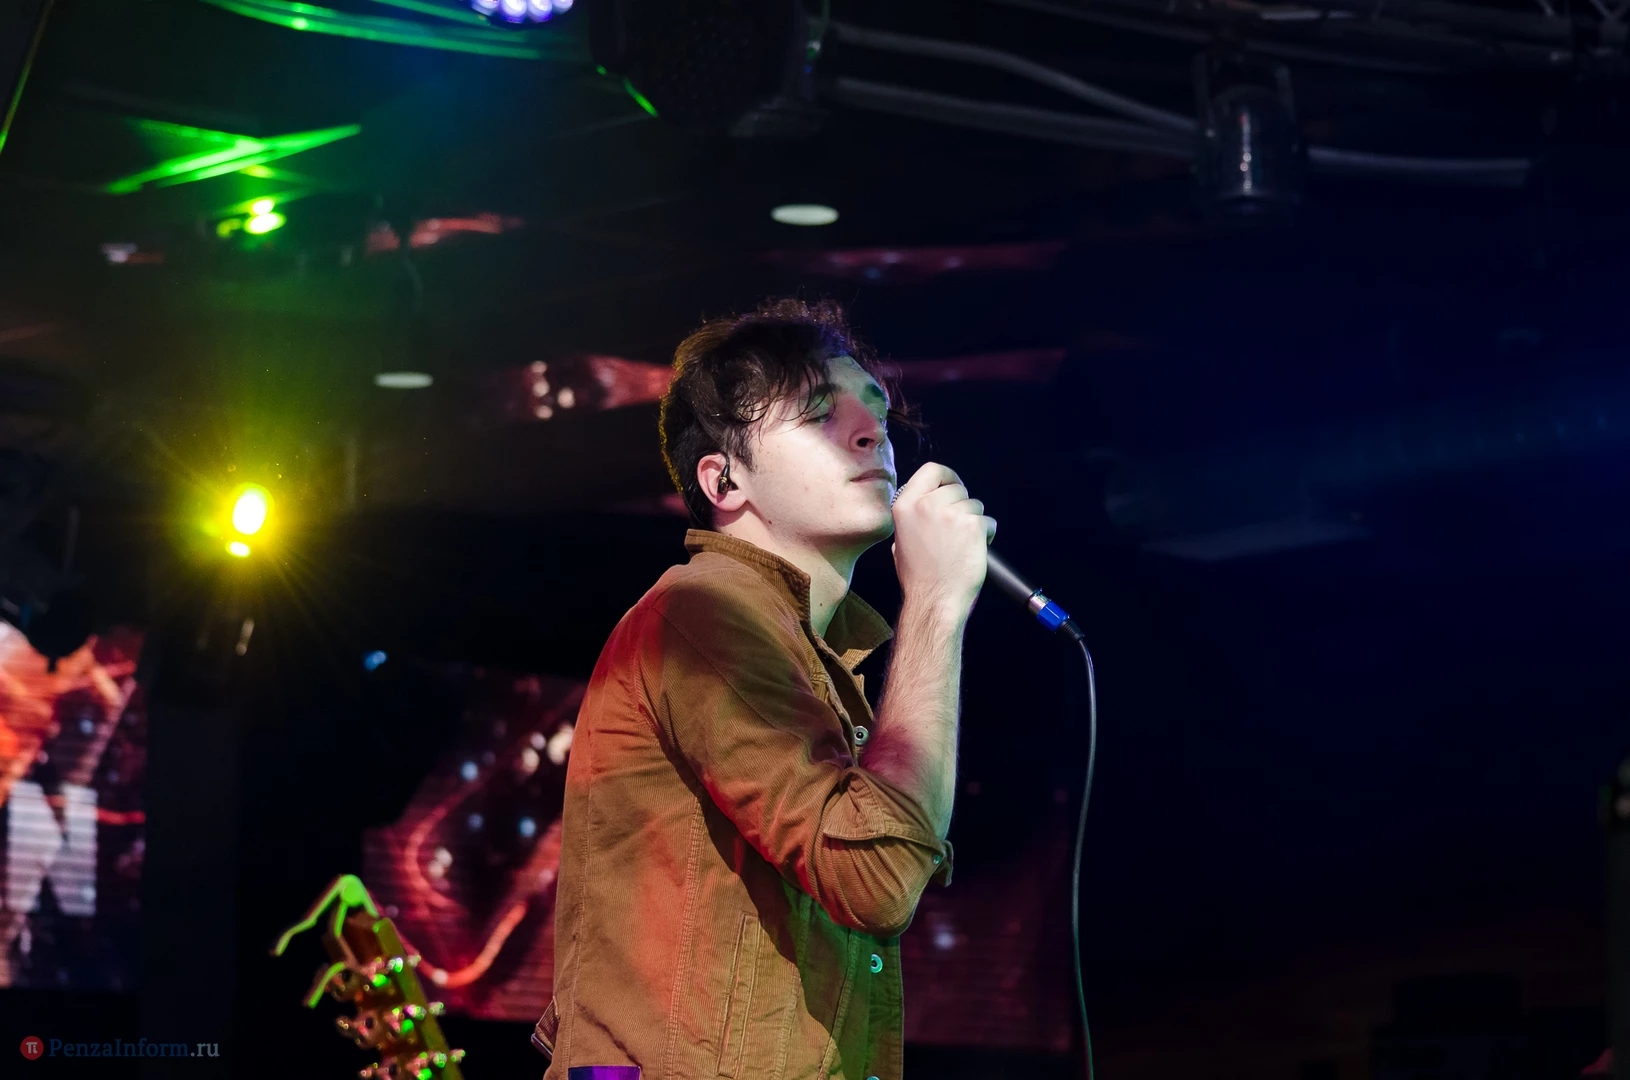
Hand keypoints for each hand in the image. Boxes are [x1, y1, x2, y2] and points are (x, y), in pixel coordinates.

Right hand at [890, 462, 996, 619]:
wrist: (935, 599)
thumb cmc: (920, 577)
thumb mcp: (900, 541)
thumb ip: (913, 518)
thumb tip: (926, 506)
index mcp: (905, 506)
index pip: (931, 470)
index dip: (947, 476)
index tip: (953, 485)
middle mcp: (926, 505)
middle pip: (957, 488)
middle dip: (962, 505)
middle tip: (957, 529)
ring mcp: (950, 514)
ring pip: (975, 505)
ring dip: (974, 522)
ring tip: (963, 545)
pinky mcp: (972, 526)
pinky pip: (988, 521)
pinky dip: (986, 534)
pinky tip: (974, 550)